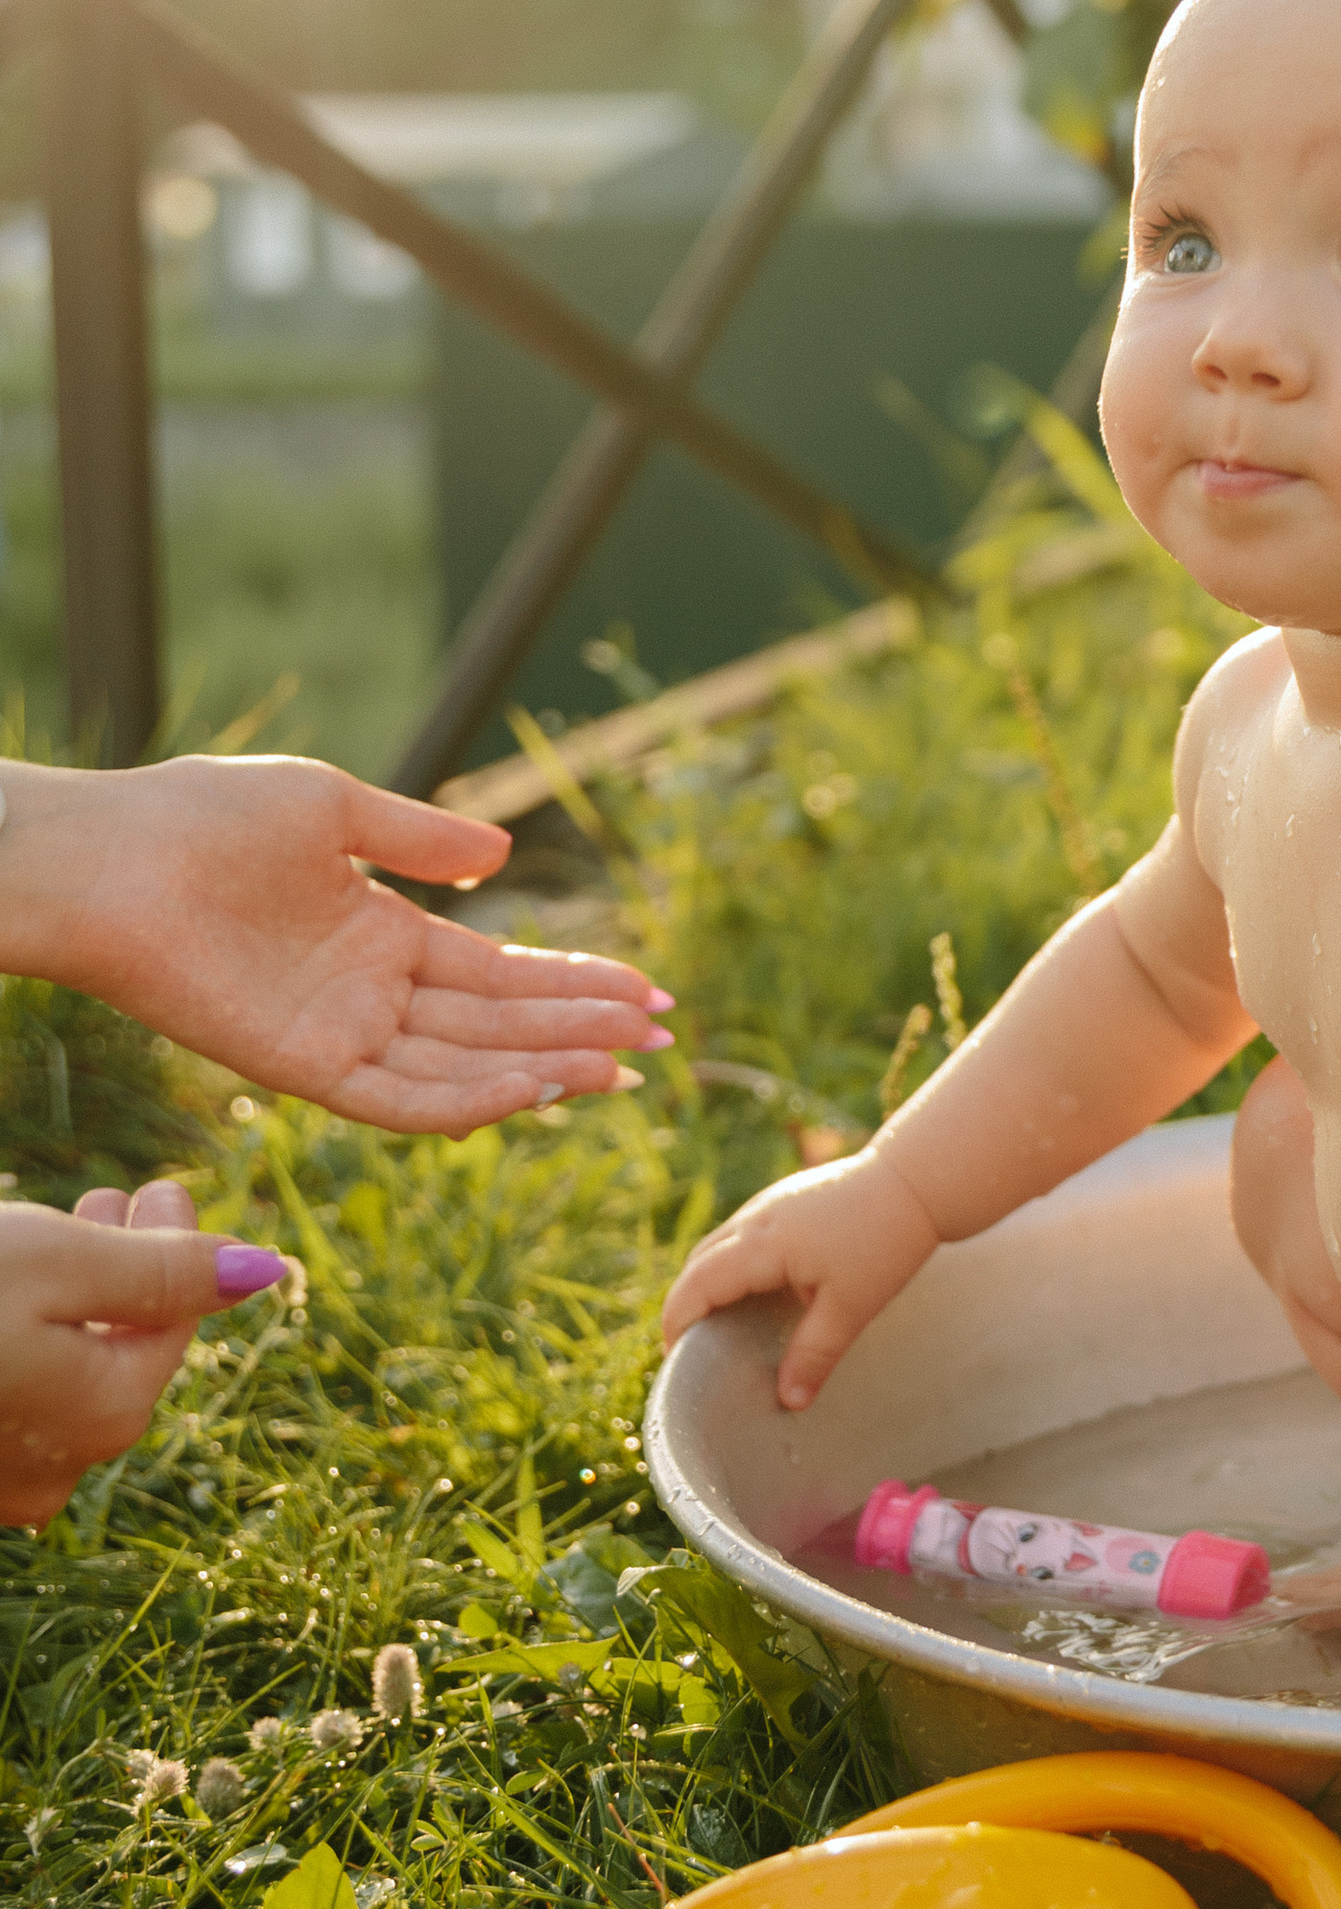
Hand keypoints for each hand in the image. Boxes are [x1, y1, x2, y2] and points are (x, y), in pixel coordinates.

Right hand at [0, 1185, 281, 1529]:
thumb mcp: (59, 1263)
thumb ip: (165, 1272)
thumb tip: (264, 1270)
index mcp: (110, 1412)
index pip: (174, 1319)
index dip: (178, 1246)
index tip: (164, 1190)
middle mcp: (62, 1466)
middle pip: (119, 1352)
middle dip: (126, 1271)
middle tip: (121, 1202)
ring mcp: (2, 1482)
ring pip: (64, 1378)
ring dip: (76, 1307)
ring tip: (66, 1237)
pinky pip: (15, 1403)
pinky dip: (25, 1349)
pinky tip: (14, 1306)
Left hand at [2, 756, 669, 1134]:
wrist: (110, 857)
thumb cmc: (202, 816)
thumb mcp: (332, 807)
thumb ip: (419, 840)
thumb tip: (502, 860)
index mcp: (381, 934)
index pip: (498, 971)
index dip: (573, 982)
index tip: (647, 992)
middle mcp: (369, 994)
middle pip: (497, 1024)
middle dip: (581, 1030)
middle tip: (663, 1038)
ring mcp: (339, 1034)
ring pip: (463, 1066)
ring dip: (543, 1069)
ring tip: (619, 1067)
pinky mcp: (301, 1067)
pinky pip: (396, 1100)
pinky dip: (466, 1101)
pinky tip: (532, 1088)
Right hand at [661, 1145, 942, 1406]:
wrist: (916, 1180)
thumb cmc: (885, 1241)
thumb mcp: (851, 1307)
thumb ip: (815, 1354)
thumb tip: (789, 1402)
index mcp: (762, 1243)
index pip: (697, 1284)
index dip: (678, 1322)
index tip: (674, 1360)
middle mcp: (755, 1218)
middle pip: (698, 1263)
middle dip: (686, 1305)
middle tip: (692, 1352)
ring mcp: (769, 1204)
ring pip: (718, 1246)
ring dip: (708, 1284)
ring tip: (719, 1328)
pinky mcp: (785, 1200)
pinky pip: (741, 1236)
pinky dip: (732, 1267)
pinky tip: (755, 1295)